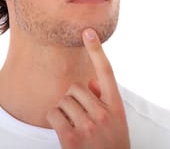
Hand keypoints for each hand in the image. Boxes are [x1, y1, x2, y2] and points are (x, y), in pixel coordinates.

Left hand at [46, 28, 129, 148]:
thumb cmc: (111, 142)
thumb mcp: (115, 119)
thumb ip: (103, 98)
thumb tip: (88, 83)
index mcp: (115, 105)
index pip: (106, 71)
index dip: (97, 50)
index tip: (88, 31)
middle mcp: (103, 113)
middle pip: (76, 87)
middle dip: (74, 98)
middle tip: (80, 114)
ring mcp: (88, 126)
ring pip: (63, 100)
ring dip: (64, 110)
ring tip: (75, 125)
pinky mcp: (71, 138)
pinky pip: (54, 114)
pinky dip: (55, 120)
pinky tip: (65, 131)